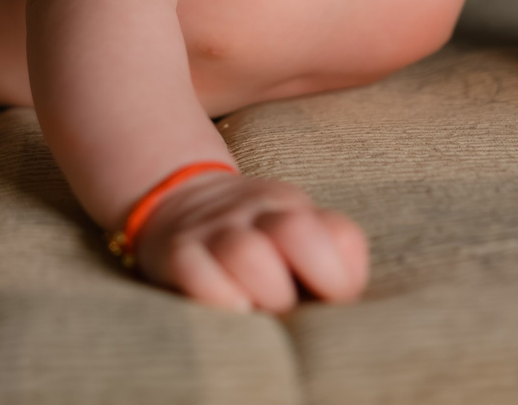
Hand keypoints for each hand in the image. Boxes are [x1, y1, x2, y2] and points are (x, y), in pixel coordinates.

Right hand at [132, 173, 367, 310]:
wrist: (174, 196)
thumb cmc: (249, 238)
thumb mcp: (289, 236)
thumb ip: (323, 263)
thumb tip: (337, 320)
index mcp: (293, 208)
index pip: (342, 236)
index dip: (343, 279)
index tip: (326, 300)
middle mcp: (257, 211)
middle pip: (298, 233)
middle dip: (304, 282)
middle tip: (291, 306)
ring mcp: (214, 229)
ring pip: (248, 254)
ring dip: (262, 294)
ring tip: (257, 310)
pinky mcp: (175, 251)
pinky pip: (197, 273)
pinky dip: (219, 299)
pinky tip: (228, 310)